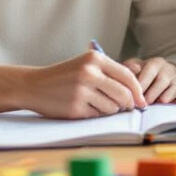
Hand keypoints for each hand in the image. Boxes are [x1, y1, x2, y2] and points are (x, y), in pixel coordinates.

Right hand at [16, 49, 146, 118]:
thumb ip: (109, 73)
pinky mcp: (75, 107)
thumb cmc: (64, 76)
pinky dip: (96, 114)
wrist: (33, 85)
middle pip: (124, 94)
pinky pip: (98, 115)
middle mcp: (89, 73)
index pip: (127, 76)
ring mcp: (82, 91)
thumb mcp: (85, 65)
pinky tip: (84, 107)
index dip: (138, 91)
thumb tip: (137, 91)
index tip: (142, 102)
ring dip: (110, 110)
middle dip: (128, 104)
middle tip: (127, 108)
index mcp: (94, 59)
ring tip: (96, 103)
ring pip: (112, 107)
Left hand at [123, 57, 175, 103]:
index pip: (147, 76)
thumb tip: (130, 71)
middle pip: (159, 85)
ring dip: (159, 103)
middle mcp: (169, 70)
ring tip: (151, 108)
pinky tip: (164, 108)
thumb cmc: (148, 73)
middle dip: (148, 98)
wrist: (168, 72)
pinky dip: (172, 106)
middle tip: (141, 106)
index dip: (138, 89)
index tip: (131, 98)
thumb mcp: (137, 66)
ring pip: (168, 95)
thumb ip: (130, 68)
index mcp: (156, 63)